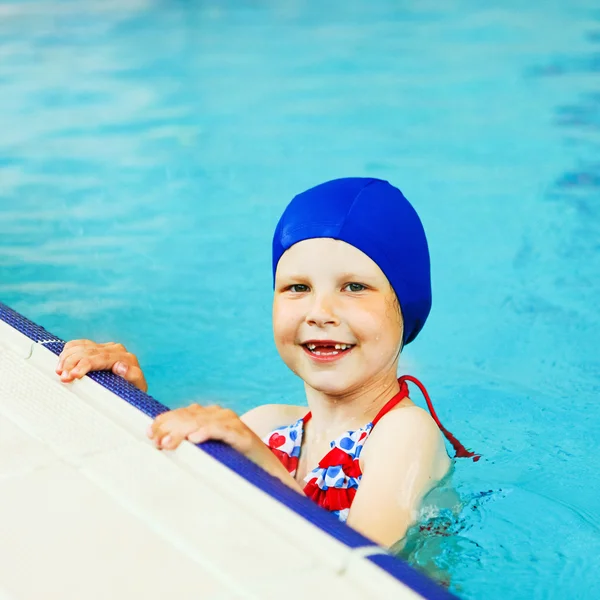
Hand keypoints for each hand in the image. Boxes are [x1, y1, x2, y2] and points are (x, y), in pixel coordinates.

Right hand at [56, 339, 147, 391]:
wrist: (131, 389)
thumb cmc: (132, 391)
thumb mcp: (136, 388)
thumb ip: (133, 376)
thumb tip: (120, 366)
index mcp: (127, 358)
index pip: (102, 358)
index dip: (85, 365)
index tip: (73, 375)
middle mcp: (116, 349)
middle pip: (89, 352)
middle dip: (73, 363)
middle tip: (62, 377)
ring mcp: (106, 347)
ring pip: (82, 347)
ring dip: (67, 358)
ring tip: (59, 372)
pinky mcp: (96, 347)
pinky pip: (79, 344)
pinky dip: (68, 351)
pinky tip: (61, 361)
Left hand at [149, 403, 306, 493]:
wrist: (269, 475)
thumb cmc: (234, 466)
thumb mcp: (207, 454)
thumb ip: (188, 447)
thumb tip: (159, 447)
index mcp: (211, 417)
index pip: (183, 413)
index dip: (165, 421)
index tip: (149, 434)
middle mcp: (221, 415)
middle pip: (189, 416)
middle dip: (170, 428)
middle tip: (157, 443)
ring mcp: (233, 424)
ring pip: (202, 421)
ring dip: (183, 431)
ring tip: (169, 443)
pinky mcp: (244, 437)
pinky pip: (223, 430)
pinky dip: (208, 431)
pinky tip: (195, 438)